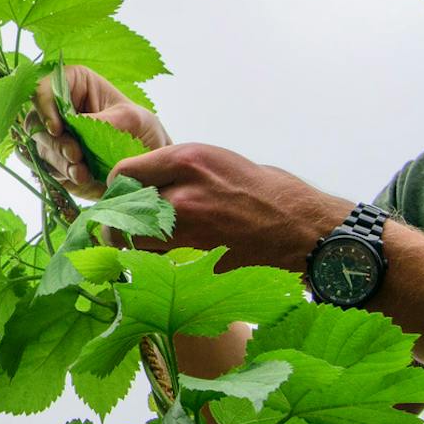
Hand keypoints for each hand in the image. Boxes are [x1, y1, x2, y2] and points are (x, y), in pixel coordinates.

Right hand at [26, 65, 169, 199]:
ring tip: (84, 172)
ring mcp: (54, 137)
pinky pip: (46, 168)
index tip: (57, 128)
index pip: (43, 88)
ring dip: (59, 161)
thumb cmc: (141, 130)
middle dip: (54, 142)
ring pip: (40, 147)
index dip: (44, 106)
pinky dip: (62, 174)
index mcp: (74, 84)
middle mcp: (58, 108)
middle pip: (35, 122)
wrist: (146, 165)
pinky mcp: (55, 161)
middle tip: (76, 155)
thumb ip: (102, 120)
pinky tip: (82, 177)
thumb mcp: (131, 119)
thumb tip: (74, 124)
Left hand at [108, 142, 351, 271]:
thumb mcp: (220, 162)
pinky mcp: (197, 261)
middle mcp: (182, 193)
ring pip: (136, 243)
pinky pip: (161, 264)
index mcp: (188, 159)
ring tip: (142, 247)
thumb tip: (148, 184)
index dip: (118, 189)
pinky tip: (166, 262)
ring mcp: (189, 231)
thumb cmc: (268, 192)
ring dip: (134, 247)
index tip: (122, 198)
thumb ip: (180, 171)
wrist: (304, 230)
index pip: (126, 174)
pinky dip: (157, 264)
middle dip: (120, 223)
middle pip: (124, 213)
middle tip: (123, 229)